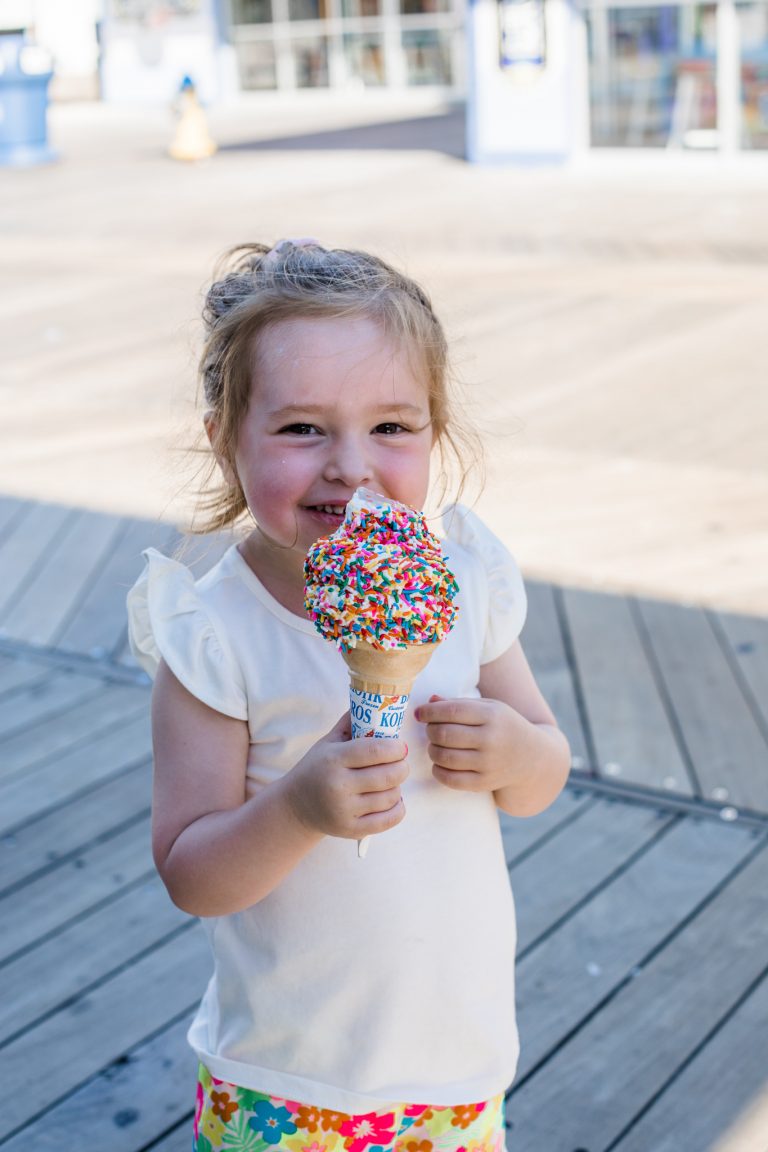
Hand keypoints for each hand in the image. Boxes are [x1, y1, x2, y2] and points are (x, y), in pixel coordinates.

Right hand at [283, 713, 408, 840]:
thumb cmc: (316, 768)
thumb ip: (350, 723)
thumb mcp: (327, 742)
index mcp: (333, 759)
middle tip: (400, 763)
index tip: (400, 746)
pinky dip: (398, 808)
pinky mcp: (351, 830)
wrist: (296, 806)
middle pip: (388, 775)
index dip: (395, 747)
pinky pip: (388, 819)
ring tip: (391, 780)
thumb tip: (374, 699)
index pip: (374, 751)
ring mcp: (345, 810)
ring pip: (391, 797)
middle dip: (401, 766)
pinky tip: (393, 799)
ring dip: (398, 787)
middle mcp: (338, 786)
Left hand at [415, 693, 524, 793]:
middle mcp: (491, 739)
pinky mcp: (485, 783)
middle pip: (445, 734)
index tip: (420, 713)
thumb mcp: (489, 708)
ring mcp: (488, 763)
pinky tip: (440, 763)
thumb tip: (430, 701)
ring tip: (435, 745)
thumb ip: (459, 704)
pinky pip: (451, 779)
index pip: (452, 711)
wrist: (533, 758)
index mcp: (492, 715)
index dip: (430, 712)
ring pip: (444, 757)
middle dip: (430, 731)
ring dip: (432, 750)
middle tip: (430, 730)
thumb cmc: (503, 727)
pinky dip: (438, 771)